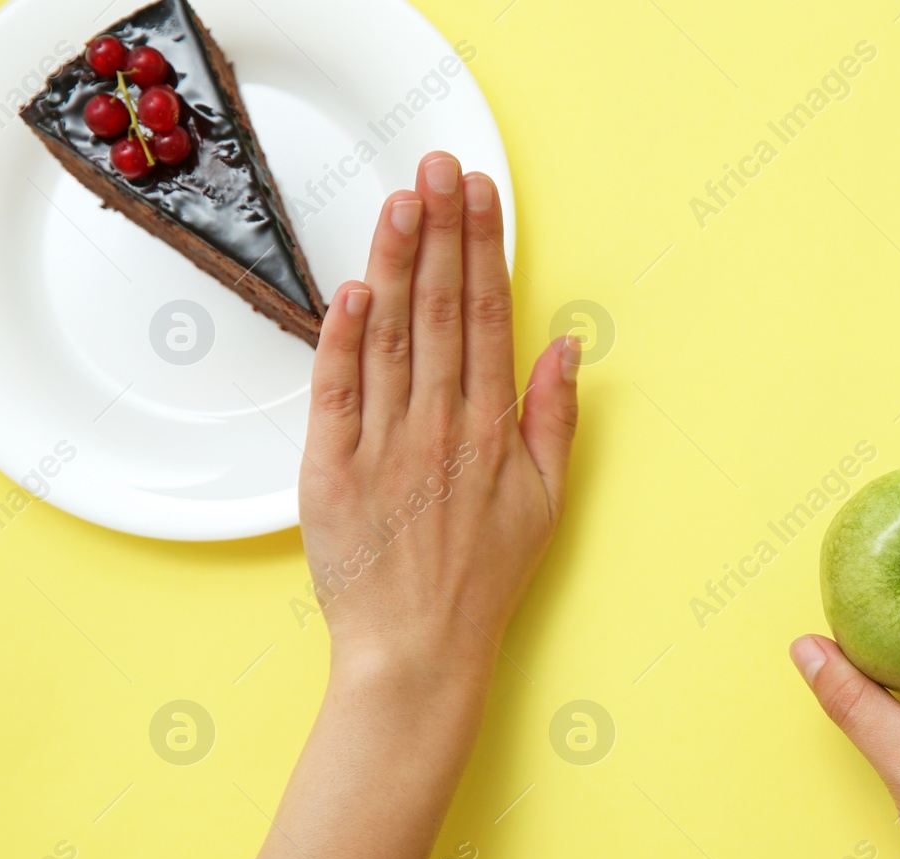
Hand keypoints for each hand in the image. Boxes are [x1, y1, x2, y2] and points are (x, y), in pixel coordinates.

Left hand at [298, 151, 578, 684]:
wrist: (418, 652)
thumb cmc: (484, 580)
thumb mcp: (547, 502)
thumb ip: (556, 418)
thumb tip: (569, 346)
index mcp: (493, 431)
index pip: (488, 317)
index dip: (484, 248)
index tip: (481, 194)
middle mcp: (441, 427)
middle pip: (440, 308)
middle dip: (441, 228)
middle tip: (439, 165)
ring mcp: (384, 446)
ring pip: (389, 334)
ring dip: (394, 260)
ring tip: (400, 199)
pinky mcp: (331, 470)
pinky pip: (336, 390)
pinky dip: (342, 337)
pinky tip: (352, 287)